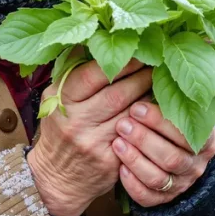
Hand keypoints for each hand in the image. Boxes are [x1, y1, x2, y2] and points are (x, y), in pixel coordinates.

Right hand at [27, 59, 151, 215]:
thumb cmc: (60, 129)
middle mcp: (76, 122)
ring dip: (149, 95)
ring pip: (130, 114)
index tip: (137, 50)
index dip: (119, 62)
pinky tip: (157, 108)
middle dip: (140, 75)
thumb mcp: (54, 99)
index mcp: (61, 101)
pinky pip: (135, 135)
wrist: (57, 178)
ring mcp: (94, 143)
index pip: (92, 75)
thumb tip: (92, 37)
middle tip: (156, 62)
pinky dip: (148, 120)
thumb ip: (72, 72)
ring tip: (160, 81)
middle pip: (117, 93)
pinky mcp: (110, 160)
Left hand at [112, 100, 214, 207]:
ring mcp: (180, 185)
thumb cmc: (174, 124)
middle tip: (122, 124)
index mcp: (205, 141)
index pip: (185, 134)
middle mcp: (195, 165)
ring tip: (117, 142)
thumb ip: (171, 98)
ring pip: (158, 178)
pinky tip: (119, 168)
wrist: (181, 157)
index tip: (137, 107)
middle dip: (144, 139)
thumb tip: (147, 69)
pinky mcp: (162, 200)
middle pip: (171, 158)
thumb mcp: (181, 110)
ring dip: (135, 159)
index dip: (159, 122)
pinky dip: (132, 184)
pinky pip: (147, 198)